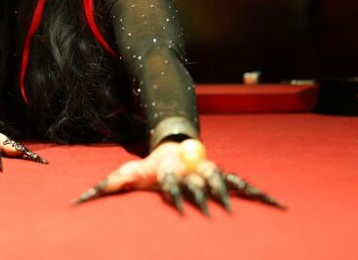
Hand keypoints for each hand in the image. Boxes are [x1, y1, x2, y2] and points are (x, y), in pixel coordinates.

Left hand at [74, 139, 283, 215]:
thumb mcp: (127, 174)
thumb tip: (76, 204)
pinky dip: (263, 197)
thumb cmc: (149, 167)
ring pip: (223, 181)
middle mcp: (191, 170)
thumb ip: (105, 187)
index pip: (172, 182)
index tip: (177, 204)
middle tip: (208, 210)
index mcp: (169, 170)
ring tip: (234, 210)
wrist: (172, 146)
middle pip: (199, 182)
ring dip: (230, 194)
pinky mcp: (223, 176)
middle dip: (204, 196)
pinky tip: (282, 209)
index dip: (174, 193)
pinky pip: (246, 185)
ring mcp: (209, 171)